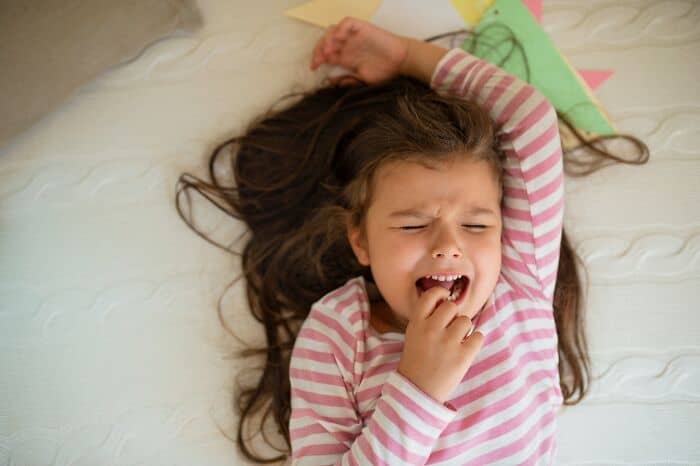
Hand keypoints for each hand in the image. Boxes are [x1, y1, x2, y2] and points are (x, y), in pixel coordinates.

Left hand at [310, 16, 409, 85]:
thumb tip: (331, 83)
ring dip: (327, 39)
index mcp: (345, 57)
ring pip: (333, 30)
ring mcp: (354, 36)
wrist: (401, 62)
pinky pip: (347, 23)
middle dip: (319, 50)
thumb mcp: (363, 80)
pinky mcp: (362, 28)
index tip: (314, 68)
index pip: (325, 54)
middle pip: (326, 41)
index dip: (317, 58)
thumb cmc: (385, 71)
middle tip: (318, 60)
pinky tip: (339, 39)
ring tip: (328, 51)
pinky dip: (340, 29)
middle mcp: (347, 45)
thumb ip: (348, 80)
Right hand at [396, 286, 483, 403]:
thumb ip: (427, 319)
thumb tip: (449, 304)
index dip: (440, 294)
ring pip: (466, 321)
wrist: (418, 391)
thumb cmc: (417, 362)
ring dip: (464, 330)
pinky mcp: (463, 355)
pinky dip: (475, 342)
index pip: (430, 295)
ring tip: (456, 343)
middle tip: (450, 329)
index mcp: (417, 323)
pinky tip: (466, 350)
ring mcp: (448, 342)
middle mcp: (431, 329)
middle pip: (452, 306)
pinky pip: (478, 336)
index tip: (444, 299)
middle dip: (454, 316)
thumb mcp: (413, 335)